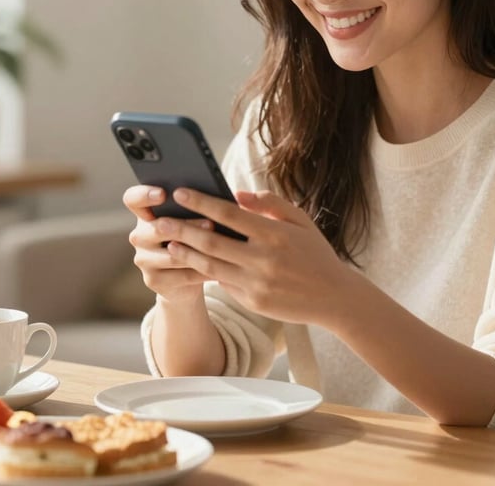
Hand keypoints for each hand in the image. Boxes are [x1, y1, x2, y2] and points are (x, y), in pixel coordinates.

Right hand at [123, 185, 209, 303]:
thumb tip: (213, 196)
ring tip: (220, 246)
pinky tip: (221, 266)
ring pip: (172, 255)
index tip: (163, 193)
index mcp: (145, 214)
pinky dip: (203, 270)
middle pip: (157, 228)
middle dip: (186, 226)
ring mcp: (144, 259)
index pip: (133, 199)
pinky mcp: (154, 280)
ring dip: (197, 250)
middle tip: (210, 223)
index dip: (144, 194)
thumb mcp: (192, 219)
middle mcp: (139, 236)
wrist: (188, 277)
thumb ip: (194, 207)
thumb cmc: (193, 237)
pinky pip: (181, 275)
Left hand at [156, 188, 356, 326]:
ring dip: (185, 253)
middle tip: (159, 220)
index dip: (202, 202)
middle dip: (181, 228)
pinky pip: (223, 283)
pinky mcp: (252, 302)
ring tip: (168, 243)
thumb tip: (236, 194)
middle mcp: (263, 259)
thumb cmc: (316, 253)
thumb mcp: (300, 220)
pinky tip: (192, 261)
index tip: (181, 192)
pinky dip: (206, 270)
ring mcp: (256, 284)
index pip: (229, 214)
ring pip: (210, 266)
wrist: (334, 297)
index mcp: (274, 233)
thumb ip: (269, 203)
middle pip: (211, 241)